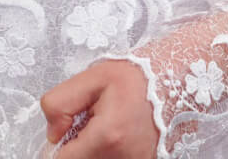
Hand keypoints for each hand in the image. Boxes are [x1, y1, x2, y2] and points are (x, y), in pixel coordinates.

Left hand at [40, 58, 159, 156]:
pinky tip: (116, 136)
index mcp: (108, 137)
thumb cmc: (136, 77)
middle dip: (77, 147)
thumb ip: (62, 102)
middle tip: (88, 124)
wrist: (174, 79)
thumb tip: (53, 133)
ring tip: (104, 127)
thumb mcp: (93, 77)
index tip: (65, 131)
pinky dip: (107, 152)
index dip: (58, 147)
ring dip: (92, 150)